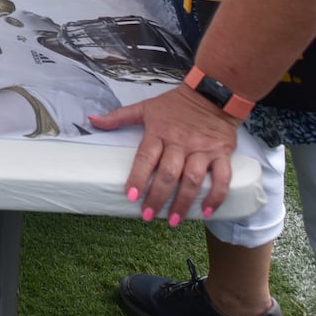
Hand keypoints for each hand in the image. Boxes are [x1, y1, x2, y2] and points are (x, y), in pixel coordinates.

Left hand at [88, 85, 239, 224]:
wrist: (211, 94)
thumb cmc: (176, 105)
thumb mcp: (146, 107)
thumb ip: (119, 116)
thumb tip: (93, 120)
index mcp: (160, 131)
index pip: (146, 157)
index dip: (138, 177)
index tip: (131, 196)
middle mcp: (181, 142)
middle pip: (169, 173)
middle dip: (158, 196)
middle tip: (148, 215)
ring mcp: (203, 149)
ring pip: (193, 179)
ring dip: (183, 202)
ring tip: (173, 220)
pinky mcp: (222, 153)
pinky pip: (222, 178)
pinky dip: (216, 196)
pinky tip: (207, 211)